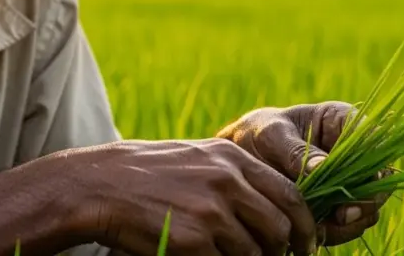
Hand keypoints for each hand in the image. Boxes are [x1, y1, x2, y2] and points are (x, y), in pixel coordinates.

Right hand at [68, 139, 320, 255]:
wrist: (99, 186)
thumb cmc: (149, 174)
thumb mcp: (198, 157)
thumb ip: (237, 176)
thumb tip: (278, 210)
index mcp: (232, 157)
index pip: (291, 195)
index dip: (304, 225)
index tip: (303, 243)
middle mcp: (227, 181)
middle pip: (280, 227)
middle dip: (284, 250)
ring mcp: (211, 211)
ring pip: (255, 252)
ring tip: (225, 253)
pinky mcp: (193, 240)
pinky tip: (200, 255)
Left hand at [215, 101, 390, 245]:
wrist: (242, 155)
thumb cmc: (258, 133)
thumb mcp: (271, 135)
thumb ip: (295, 150)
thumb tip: (321, 168)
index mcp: (344, 121)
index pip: (374, 139)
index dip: (374, 162)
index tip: (360, 183)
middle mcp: (354, 152)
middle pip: (378, 179)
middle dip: (365, 200)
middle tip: (342, 215)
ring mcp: (349, 180)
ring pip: (367, 206)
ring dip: (350, 221)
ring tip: (321, 227)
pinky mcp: (338, 204)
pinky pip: (349, 223)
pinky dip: (336, 231)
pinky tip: (314, 232)